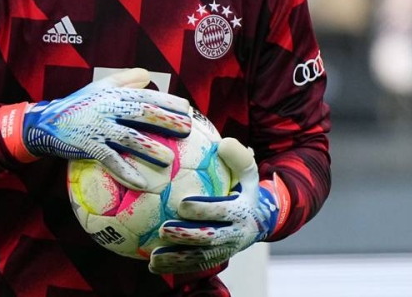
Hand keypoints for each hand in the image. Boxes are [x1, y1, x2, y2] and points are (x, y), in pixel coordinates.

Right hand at [1, 68, 191, 189]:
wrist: (47, 122)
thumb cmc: (79, 104)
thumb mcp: (100, 87)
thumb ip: (125, 80)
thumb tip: (148, 76)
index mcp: (115, 95)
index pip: (146, 96)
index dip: (167, 101)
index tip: (187, 108)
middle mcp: (109, 109)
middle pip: (143, 113)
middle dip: (166, 121)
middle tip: (187, 130)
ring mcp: (99, 128)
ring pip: (129, 138)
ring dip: (150, 149)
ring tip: (170, 160)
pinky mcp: (89, 146)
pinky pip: (111, 161)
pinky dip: (126, 172)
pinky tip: (142, 184)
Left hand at [148, 137, 288, 273]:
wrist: (259, 221)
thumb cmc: (245, 189)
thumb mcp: (248, 172)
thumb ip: (238, 157)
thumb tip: (223, 143)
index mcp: (242, 211)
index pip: (223, 212)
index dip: (204, 209)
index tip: (182, 204)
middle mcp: (235, 234)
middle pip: (210, 239)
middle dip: (187, 236)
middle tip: (164, 229)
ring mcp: (225, 250)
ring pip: (200, 258)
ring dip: (176, 258)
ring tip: (154, 257)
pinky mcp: (215, 260)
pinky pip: (194, 266)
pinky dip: (174, 267)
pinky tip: (153, 266)